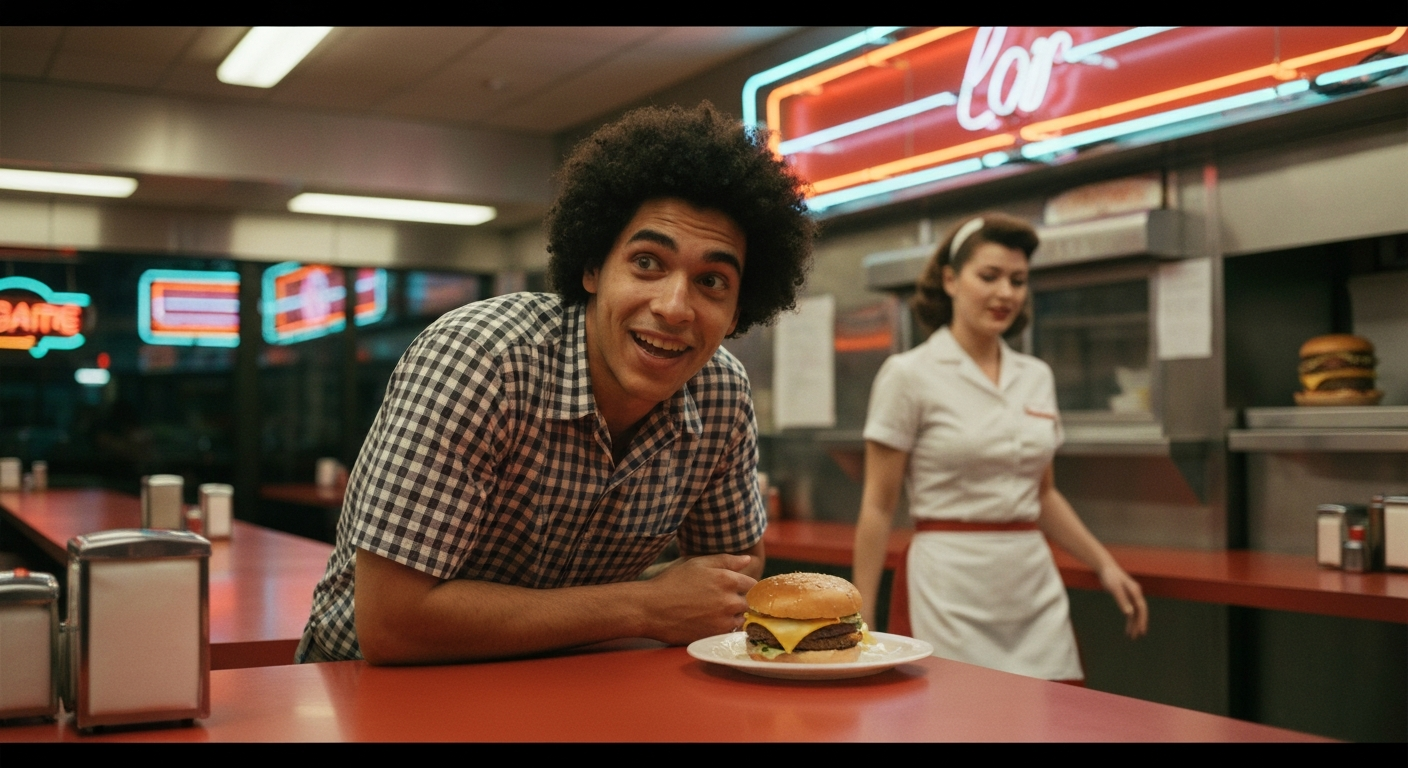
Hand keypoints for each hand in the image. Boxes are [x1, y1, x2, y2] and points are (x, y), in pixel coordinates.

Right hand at [639, 553, 755, 644]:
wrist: (651, 609)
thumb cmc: (672, 582)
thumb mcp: (698, 563)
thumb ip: (726, 560)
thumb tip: (747, 559)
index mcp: (727, 579)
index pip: (752, 584)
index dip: (744, 586)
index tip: (735, 588)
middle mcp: (730, 601)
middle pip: (748, 603)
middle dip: (738, 601)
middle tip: (720, 600)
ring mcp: (723, 621)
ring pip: (740, 619)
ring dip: (732, 616)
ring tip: (712, 611)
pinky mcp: (715, 636)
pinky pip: (729, 632)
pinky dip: (723, 627)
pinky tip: (708, 621)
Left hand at [1097, 563, 1147, 638]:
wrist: (1105, 567)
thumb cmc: (1110, 576)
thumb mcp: (1115, 588)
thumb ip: (1122, 601)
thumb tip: (1129, 614)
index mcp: (1135, 591)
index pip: (1141, 608)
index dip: (1142, 620)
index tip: (1142, 630)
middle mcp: (1135, 594)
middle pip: (1140, 612)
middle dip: (1139, 624)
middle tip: (1138, 635)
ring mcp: (1131, 596)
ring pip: (1135, 612)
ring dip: (1133, 623)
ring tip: (1131, 635)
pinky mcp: (1126, 597)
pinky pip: (1129, 610)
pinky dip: (1128, 618)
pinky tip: (1127, 626)